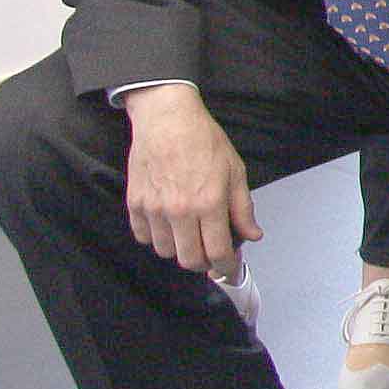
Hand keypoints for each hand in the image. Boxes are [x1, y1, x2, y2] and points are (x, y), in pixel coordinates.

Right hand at [120, 82, 254, 279]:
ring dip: (179, 249)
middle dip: (203, 262)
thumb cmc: (204, 140)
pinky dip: (155, 237)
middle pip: (189, 260)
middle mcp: (180, 210)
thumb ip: (243, 208)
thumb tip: (252, 235)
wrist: (167, 118)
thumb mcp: (235, 171)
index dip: (226, 267)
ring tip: (188, 233)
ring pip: (165, 251)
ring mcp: (155, 208)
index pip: (218, 252)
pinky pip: (143, 236)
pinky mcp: (135, 203)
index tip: (229, 269)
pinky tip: (167, 224)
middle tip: (209, 252)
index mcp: (209, 203)